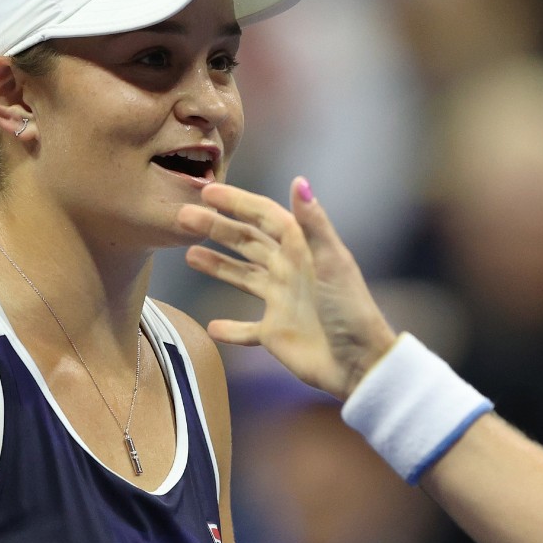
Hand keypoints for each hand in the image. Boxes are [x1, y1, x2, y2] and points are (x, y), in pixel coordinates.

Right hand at [178, 178, 396, 399]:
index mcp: (301, 249)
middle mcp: (288, 270)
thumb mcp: (331, 262)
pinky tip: (212, 326)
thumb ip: (313, 223)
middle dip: (216, 228)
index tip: (207, 191)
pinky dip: (230, 329)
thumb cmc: (350, 308)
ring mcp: (280, 302)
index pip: (264, 216)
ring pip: (242, 277)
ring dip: (217, 266)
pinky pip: (246, 330)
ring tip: (189, 255)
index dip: (237, 202)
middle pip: (246, 242)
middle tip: (184, 217)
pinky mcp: (275, 333)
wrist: (358, 361)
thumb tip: (299, 180)